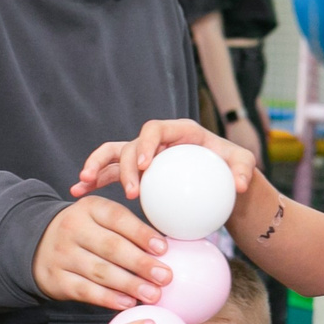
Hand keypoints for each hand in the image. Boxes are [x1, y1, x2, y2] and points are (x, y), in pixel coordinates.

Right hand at [34, 197, 169, 309]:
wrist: (37, 244)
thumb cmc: (85, 232)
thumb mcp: (100, 217)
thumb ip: (128, 229)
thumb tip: (166, 250)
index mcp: (89, 208)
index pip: (117, 219)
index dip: (141, 233)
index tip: (163, 248)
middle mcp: (73, 228)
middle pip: (111, 247)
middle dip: (141, 263)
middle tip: (165, 277)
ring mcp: (62, 255)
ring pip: (100, 271)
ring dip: (129, 284)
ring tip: (153, 294)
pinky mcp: (56, 279)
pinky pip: (85, 290)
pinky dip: (108, 298)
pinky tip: (128, 303)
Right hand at [73, 117, 259, 204]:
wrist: (220, 181)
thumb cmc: (231, 169)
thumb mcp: (243, 165)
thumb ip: (244, 170)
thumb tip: (241, 185)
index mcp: (179, 131)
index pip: (156, 129)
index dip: (147, 143)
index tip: (144, 165)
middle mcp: (157, 141)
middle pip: (131, 145)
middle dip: (125, 165)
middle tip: (130, 193)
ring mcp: (143, 155)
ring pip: (113, 155)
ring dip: (97, 167)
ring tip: (84, 183)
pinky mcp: (136, 171)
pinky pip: (110, 173)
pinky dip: (94, 181)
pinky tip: (78, 194)